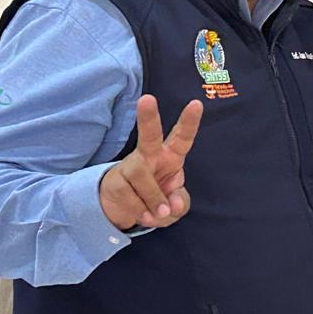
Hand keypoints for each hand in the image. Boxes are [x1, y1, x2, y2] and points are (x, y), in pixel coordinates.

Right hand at [98, 95, 202, 230]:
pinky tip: (143, 214)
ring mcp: (130, 166)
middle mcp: (149, 155)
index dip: (190, 122)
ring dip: (152, 199)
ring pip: (142, 176)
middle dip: (149, 117)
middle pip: (149, 135)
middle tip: (147, 99)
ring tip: (158, 213)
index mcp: (171, 156)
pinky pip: (130, 197)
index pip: (182, 137)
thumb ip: (179, 204)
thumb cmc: (156, 198)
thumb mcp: (175, 206)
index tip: (196, 104)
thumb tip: (170, 204)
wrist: (123, 209)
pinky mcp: (115, 181)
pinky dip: (141, 211)